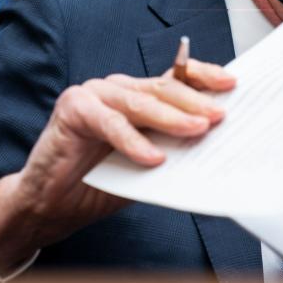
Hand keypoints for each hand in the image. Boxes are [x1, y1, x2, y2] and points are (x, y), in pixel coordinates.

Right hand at [0, 60, 234, 274]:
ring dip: (171, 118)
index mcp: (137, 97)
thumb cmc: (100, 182)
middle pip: (162, 88)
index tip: (232, 85)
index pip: (175, 79)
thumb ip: (172, 148)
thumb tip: (214, 143)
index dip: (203, 77)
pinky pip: (110, 124)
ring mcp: (94, 94)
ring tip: (197, 129)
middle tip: (220, 115)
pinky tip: (153, 157)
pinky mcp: (73, 108)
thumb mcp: (147, 164)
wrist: (51, 204)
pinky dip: (133, 142)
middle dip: (195, 102)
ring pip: (139, 102)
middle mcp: (117, 89)